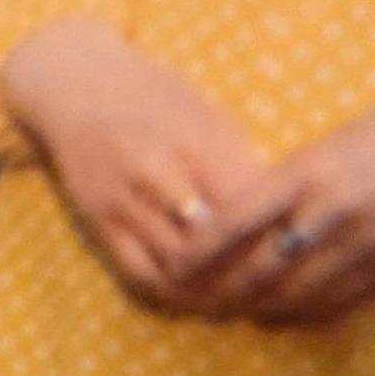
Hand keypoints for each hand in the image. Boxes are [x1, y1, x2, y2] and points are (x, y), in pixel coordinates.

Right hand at [0, 18, 302, 310]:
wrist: (75, 84)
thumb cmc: (154, 96)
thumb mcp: (205, 112)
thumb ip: (241, 160)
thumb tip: (288, 210)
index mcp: (191, 137)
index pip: (246, 203)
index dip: (278, 231)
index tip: (299, 243)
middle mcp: (154, 169)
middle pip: (215, 241)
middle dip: (251, 266)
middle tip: (279, 279)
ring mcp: (123, 198)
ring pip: (180, 265)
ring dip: (217, 285)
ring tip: (247, 291)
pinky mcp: (99, 220)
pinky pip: (142, 272)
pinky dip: (176, 290)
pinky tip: (200, 291)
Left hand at [198, 82, 374, 325]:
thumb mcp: (330, 143)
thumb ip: (291, 180)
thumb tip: (245, 212)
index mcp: (311, 172)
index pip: (238, 217)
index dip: (202, 247)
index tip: (173, 261)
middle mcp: (333, 214)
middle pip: (261, 268)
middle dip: (221, 289)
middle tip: (190, 298)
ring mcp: (365, 248)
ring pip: (296, 294)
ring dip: (257, 307)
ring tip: (227, 310)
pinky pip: (336, 303)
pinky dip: (301, 313)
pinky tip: (279, 315)